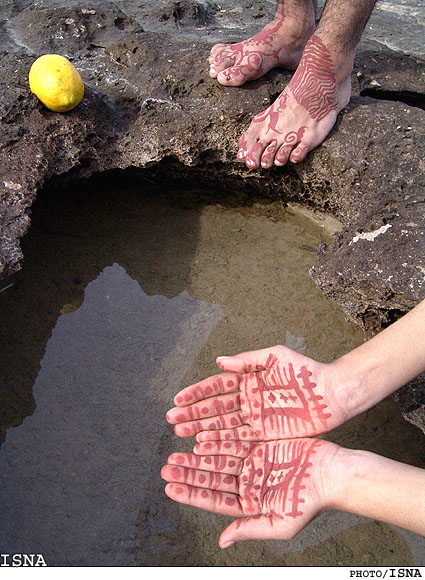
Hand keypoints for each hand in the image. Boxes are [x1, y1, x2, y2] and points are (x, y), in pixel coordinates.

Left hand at [161, 437, 339, 546]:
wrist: (332, 473)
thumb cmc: (310, 502)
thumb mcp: (281, 523)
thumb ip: (249, 529)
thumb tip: (222, 542)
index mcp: (250, 504)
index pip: (214, 500)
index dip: (192, 494)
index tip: (171, 489)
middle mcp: (248, 484)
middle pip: (212, 478)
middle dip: (189, 474)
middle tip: (167, 468)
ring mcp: (253, 464)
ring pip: (219, 460)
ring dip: (198, 458)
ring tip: (177, 454)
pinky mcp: (260, 446)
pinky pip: (233, 442)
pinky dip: (217, 442)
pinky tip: (201, 440)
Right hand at [166, 345, 347, 440]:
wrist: (333, 394)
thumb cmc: (306, 371)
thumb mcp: (277, 358)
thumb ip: (248, 360)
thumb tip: (219, 361)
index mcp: (249, 378)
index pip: (217, 386)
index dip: (197, 393)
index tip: (177, 399)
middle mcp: (248, 399)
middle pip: (215, 408)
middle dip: (193, 414)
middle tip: (171, 421)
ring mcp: (255, 418)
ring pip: (223, 425)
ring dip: (202, 429)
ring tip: (181, 434)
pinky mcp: (265, 434)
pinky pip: (239, 439)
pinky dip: (221, 442)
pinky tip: (204, 446)